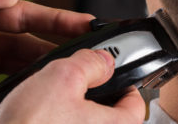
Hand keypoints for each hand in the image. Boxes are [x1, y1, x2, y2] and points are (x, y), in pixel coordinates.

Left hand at [0, 0, 93, 84]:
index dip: (52, 11)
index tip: (80, 21)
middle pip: (28, 25)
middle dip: (60, 34)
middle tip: (88, 42)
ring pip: (18, 49)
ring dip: (42, 58)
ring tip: (67, 67)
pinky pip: (1, 67)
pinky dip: (20, 73)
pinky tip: (35, 79)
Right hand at [0, 49, 145, 123]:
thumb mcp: (62, 79)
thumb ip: (90, 63)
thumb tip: (103, 59)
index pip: (136, 102)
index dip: (124, 80)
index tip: (110, 72)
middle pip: (110, 112)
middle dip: (93, 93)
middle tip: (78, 82)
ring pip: (84, 121)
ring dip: (71, 106)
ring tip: (53, 98)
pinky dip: (57, 120)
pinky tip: (41, 115)